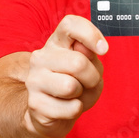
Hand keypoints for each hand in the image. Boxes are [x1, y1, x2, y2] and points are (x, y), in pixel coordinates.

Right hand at [25, 15, 107, 137]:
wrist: (53, 113)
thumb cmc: (77, 84)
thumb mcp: (89, 67)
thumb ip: (90, 56)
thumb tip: (85, 50)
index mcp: (56, 43)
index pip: (70, 24)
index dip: (90, 34)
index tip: (104, 50)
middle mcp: (40, 57)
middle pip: (78, 63)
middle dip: (92, 78)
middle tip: (88, 83)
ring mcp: (34, 80)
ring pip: (71, 87)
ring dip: (82, 95)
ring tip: (74, 95)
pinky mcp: (35, 103)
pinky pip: (70, 108)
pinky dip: (75, 111)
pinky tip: (65, 107)